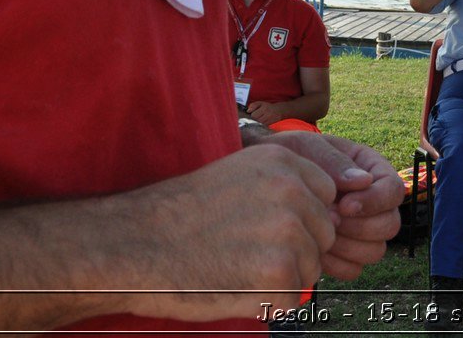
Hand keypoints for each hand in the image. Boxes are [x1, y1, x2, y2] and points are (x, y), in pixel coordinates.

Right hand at [121, 143, 337, 320]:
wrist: (133, 246)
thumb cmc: (180, 215)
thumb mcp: (238, 175)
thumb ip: (284, 187)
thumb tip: (328, 213)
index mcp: (284, 160)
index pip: (327, 196)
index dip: (303, 220)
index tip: (268, 230)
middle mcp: (292, 191)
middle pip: (325, 234)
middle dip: (298, 251)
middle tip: (247, 254)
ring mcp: (288, 232)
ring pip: (311, 268)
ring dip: (282, 278)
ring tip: (236, 268)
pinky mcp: (279, 274)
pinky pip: (292, 298)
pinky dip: (267, 302)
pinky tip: (233, 287)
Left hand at [246, 99, 284, 124]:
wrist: (278, 110)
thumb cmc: (267, 107)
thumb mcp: (260, 103)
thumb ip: (253, 105)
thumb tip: (248, 111)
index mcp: (264, 109)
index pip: (254, 115)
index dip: (251, 115)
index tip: (252, 114)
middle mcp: (268, 115)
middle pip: (256, 121)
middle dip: (254, 120)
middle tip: (254, 118)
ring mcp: (270, 120)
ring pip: (259, 124)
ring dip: (257, 123)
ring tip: (257, 120)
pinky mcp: (271, 124)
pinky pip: (263, 127)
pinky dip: (260, 126)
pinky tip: (260, 123)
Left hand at [265, 133, 403, 278]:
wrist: (267, 179)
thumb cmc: (292, 156)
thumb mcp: (310, 148)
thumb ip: (335, 162)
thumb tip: (364, 181)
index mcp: (372, 171)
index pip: (394, 190)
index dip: (375, 202)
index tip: (344, 205)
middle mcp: (373, 202)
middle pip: (390, 225)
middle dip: (360, 227)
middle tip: (327, 219)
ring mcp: (360, 230)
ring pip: (375, 251)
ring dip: (347, 246)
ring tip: (318, 231)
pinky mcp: (344, 253)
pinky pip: (354, 269)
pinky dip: (335, 263)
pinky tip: (312, 246)